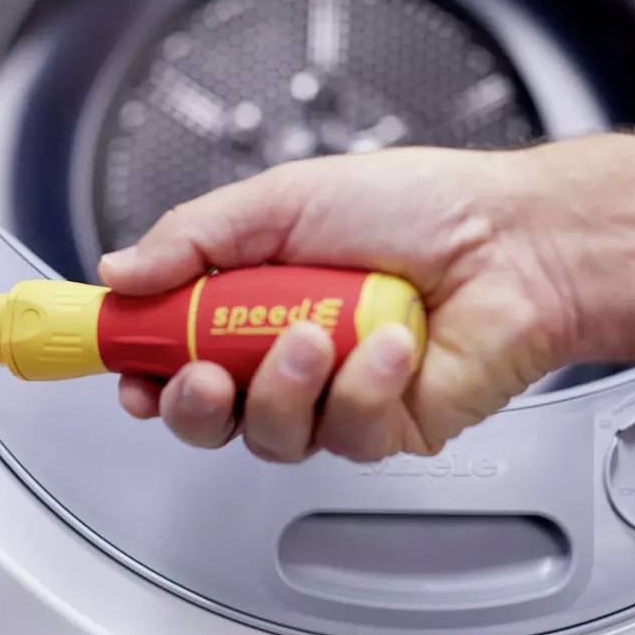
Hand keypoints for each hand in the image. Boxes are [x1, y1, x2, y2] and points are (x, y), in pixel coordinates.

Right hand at [98, 148, 577, 462]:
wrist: (515, 239)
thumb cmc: (416, 206)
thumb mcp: (283, 199)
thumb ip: (195, 237)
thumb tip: (118, 270)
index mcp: (254, 298)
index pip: (173, 347)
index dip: (139, 364)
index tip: (120, 362)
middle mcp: (287, 353)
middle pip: (207, 414)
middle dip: (192, 402)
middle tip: (200, 370)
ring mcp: (335, 396)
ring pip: (270, 435)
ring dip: (282, 388)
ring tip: (315, 336)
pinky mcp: (386, 428)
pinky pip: (346, 434)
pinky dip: (362, 388)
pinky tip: (389, 347)